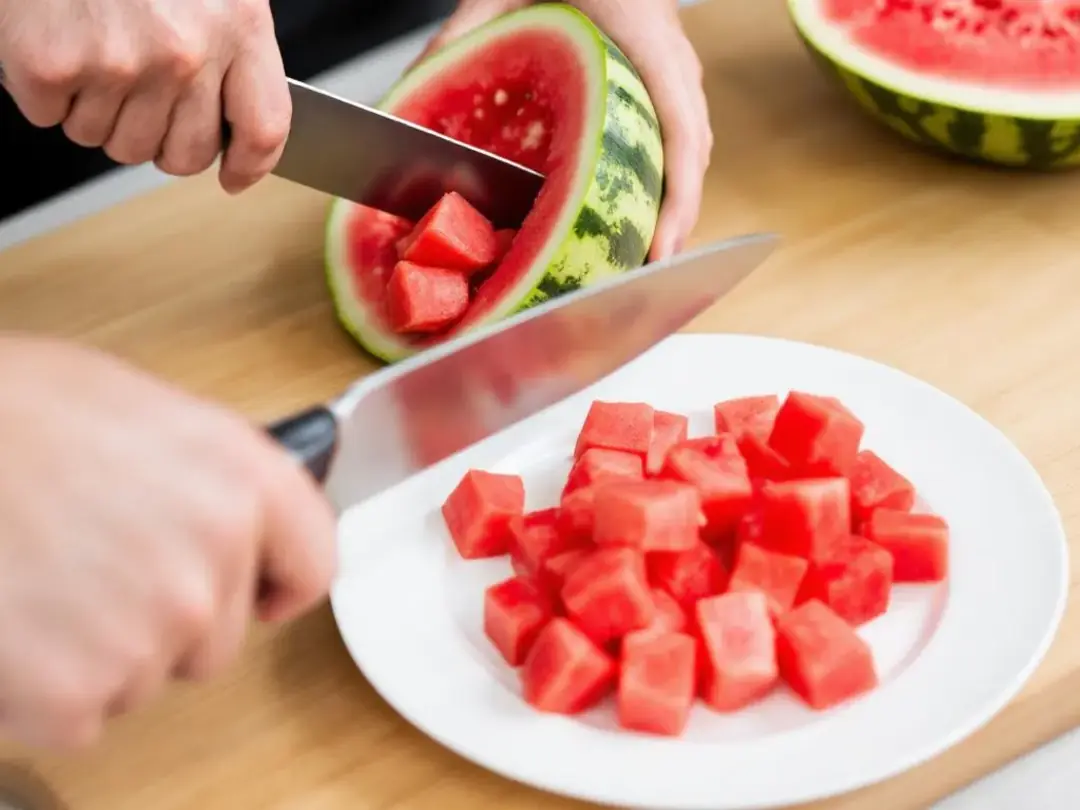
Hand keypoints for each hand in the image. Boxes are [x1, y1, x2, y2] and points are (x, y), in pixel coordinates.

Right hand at [0, 0, 290, 193]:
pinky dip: (46, 93)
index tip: (233, 178)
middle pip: (183, 154)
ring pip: (114, 143)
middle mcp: (185, 54)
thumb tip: (232, 132)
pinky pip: (52, 118)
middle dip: (159, 140)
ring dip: (99, 114)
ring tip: (92, 51)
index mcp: (237, 26)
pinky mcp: (52, 65)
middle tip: (137, 97)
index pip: (264, 129)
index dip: (250, 166)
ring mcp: (118, 63)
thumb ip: (230, 49)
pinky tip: (54, 44)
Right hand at [0, 337, 335, 749]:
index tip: (268, 592)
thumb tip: (226, 514)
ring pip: (150, 676)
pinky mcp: (77, 692)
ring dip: (106, 650)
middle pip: (221, 635)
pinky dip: (48, 689)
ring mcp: (150, 633)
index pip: (314, 563)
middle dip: (170, 617)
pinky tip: (20, 625)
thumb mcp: (143, 411)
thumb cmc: (16, 411)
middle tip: (100, 567)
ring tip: (48, 582)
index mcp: (241, 480)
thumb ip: (208, 477)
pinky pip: (83, 713)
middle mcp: (212, 561)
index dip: (286, 582)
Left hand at [418, 0, 711, 259]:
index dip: (676, 201)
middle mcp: (674, 62)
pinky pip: (676, 135)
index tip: (660, 252)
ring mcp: (676, 69)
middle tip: (645, 273)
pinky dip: (663, 176)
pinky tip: (632, 205)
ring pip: (690, 149)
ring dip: (671, 202)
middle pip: (692, 154)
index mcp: (648, 41)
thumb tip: (406, 101)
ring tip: (642, 253)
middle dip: (675, 219)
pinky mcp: (663, 75)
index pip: (683, 133)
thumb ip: (458, 40)